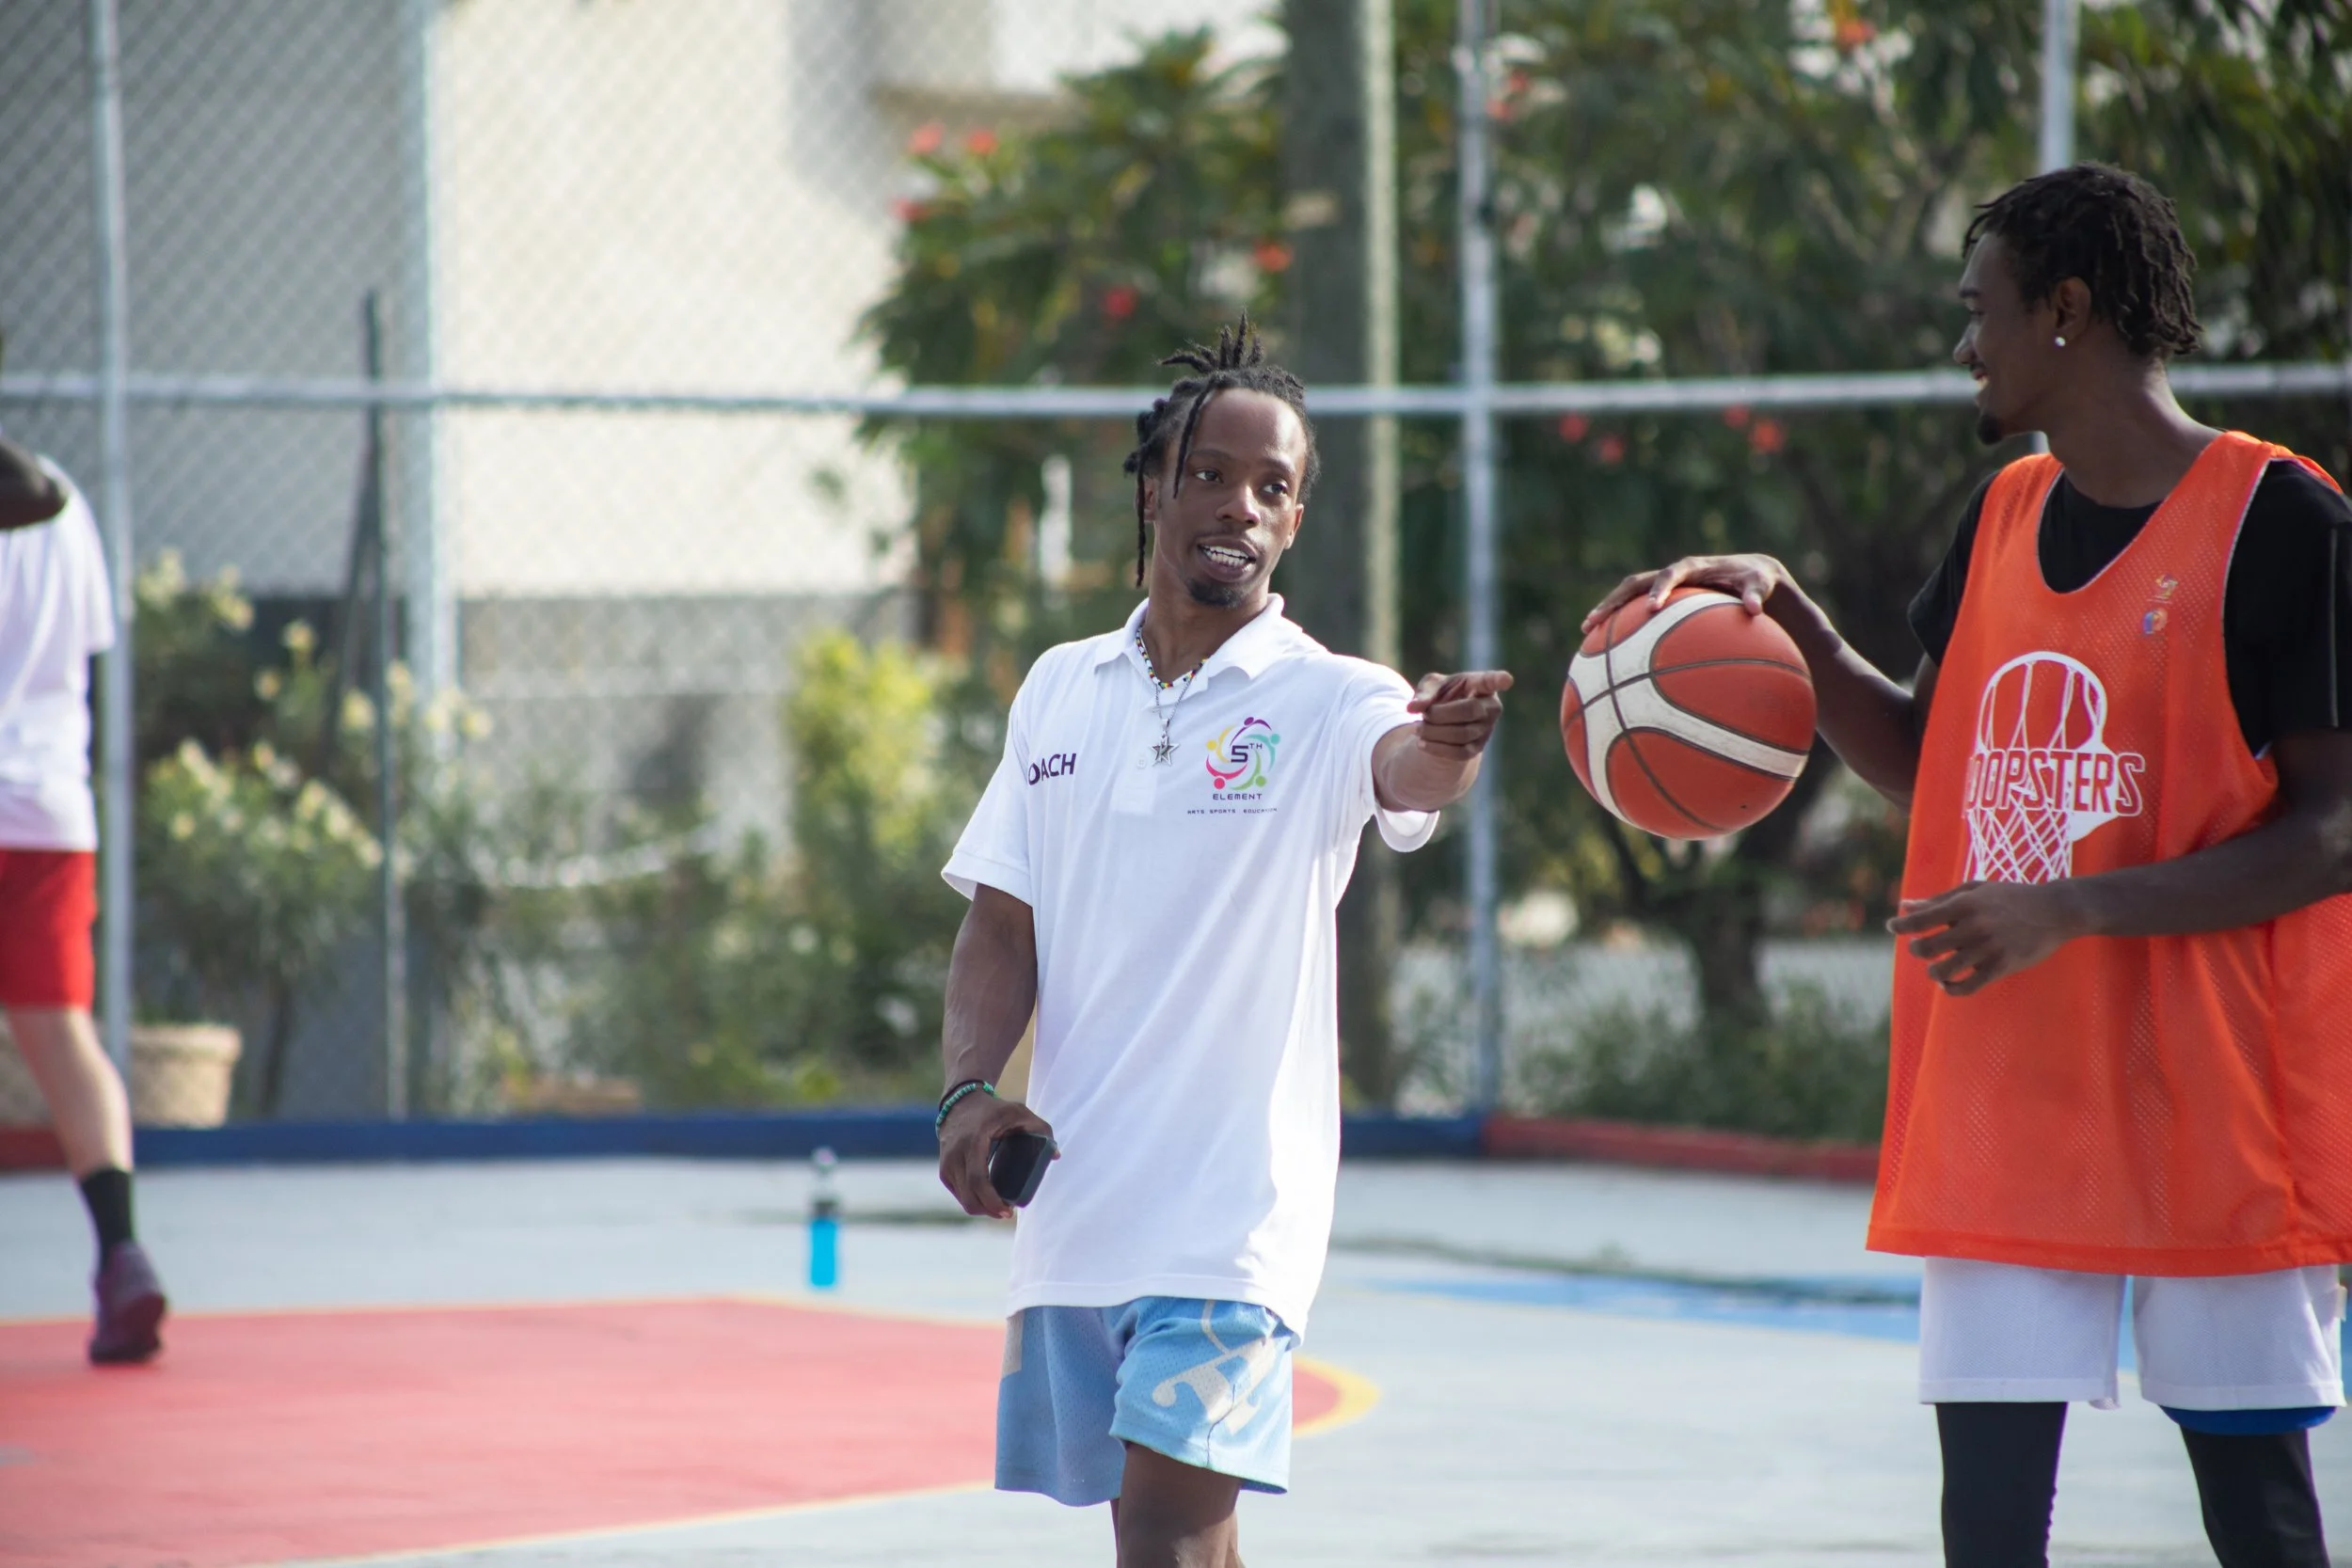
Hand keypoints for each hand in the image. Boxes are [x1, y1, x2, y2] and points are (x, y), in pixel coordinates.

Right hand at [937, 1090, 1056, 1219]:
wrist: (960, 1102)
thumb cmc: (993, 1109)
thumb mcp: (1018, 1112)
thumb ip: (1040, 1129)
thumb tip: (1056, 1155)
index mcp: (973, 1142)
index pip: (978, 1180)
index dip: (992, 1201)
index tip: (1009, 1211)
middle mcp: (955, 1156)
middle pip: (969, 1197)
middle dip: (990, 1211)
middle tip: (1009, 1211)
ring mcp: (947, 1164)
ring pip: (963, 1199)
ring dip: (982, 1208)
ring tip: (1001, 1206)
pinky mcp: (944, 1170)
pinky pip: (959, 1194)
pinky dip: (973, 1200)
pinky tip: (988, 1199)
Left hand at [1407, 670, 1513, 761]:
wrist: (1444, 720)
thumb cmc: (1442, 694)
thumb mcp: (1431, 686)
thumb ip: (1423, 692)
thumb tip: (1413, 707)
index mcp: (1481, 684)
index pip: (1492, 681)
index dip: (1499, 680)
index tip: (1506, 680)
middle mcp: (1490, 706)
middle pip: (1470, 710)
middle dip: (1441, 714)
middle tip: (1425, 715)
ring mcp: (1487, 729)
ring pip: (1462, 734)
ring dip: (1435, 732)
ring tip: (1418, 729)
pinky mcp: (1478, 748)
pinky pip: (1460, 753)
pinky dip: (1437, 749)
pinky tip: (1422, 744)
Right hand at [1580, 553, 1793, 635]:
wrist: (1750, 574)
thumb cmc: (1756, 580)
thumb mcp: (1760, 584)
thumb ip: (1755, 594)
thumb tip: (1753, 609)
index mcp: (1693, 567)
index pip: (1670, 575)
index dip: (1660, 590)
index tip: (1652, 609)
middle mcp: (1673, 575)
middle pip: (1635, 584)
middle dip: (1614, 601)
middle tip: (1595, 621)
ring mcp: (1665, 587)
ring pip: (1628, 596)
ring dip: (1608, 610)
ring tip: (1586, 631)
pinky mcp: (1663, 599)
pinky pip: (1636, 610)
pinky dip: (1622, 625)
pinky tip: (1609, 649)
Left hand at [1887, 880, 2087, 995]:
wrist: (2055, 910)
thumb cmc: (2011, 897)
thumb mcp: (1975, 889)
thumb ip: (1939, 899)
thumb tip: (1905, 905)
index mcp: (1965, 904)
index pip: (1921, 920)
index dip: (1901, 926)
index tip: (1893, 927)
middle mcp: (1974, 926)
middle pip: (1927, 948)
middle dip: (1917, 951)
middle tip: (1921, 949)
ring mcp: (1989, 948)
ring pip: (1944, 971)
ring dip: (1934, 972)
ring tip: (1937, 968)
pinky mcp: (2003, 967)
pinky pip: (1967, 987)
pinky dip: (1951, 989)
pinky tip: (1949, 984)